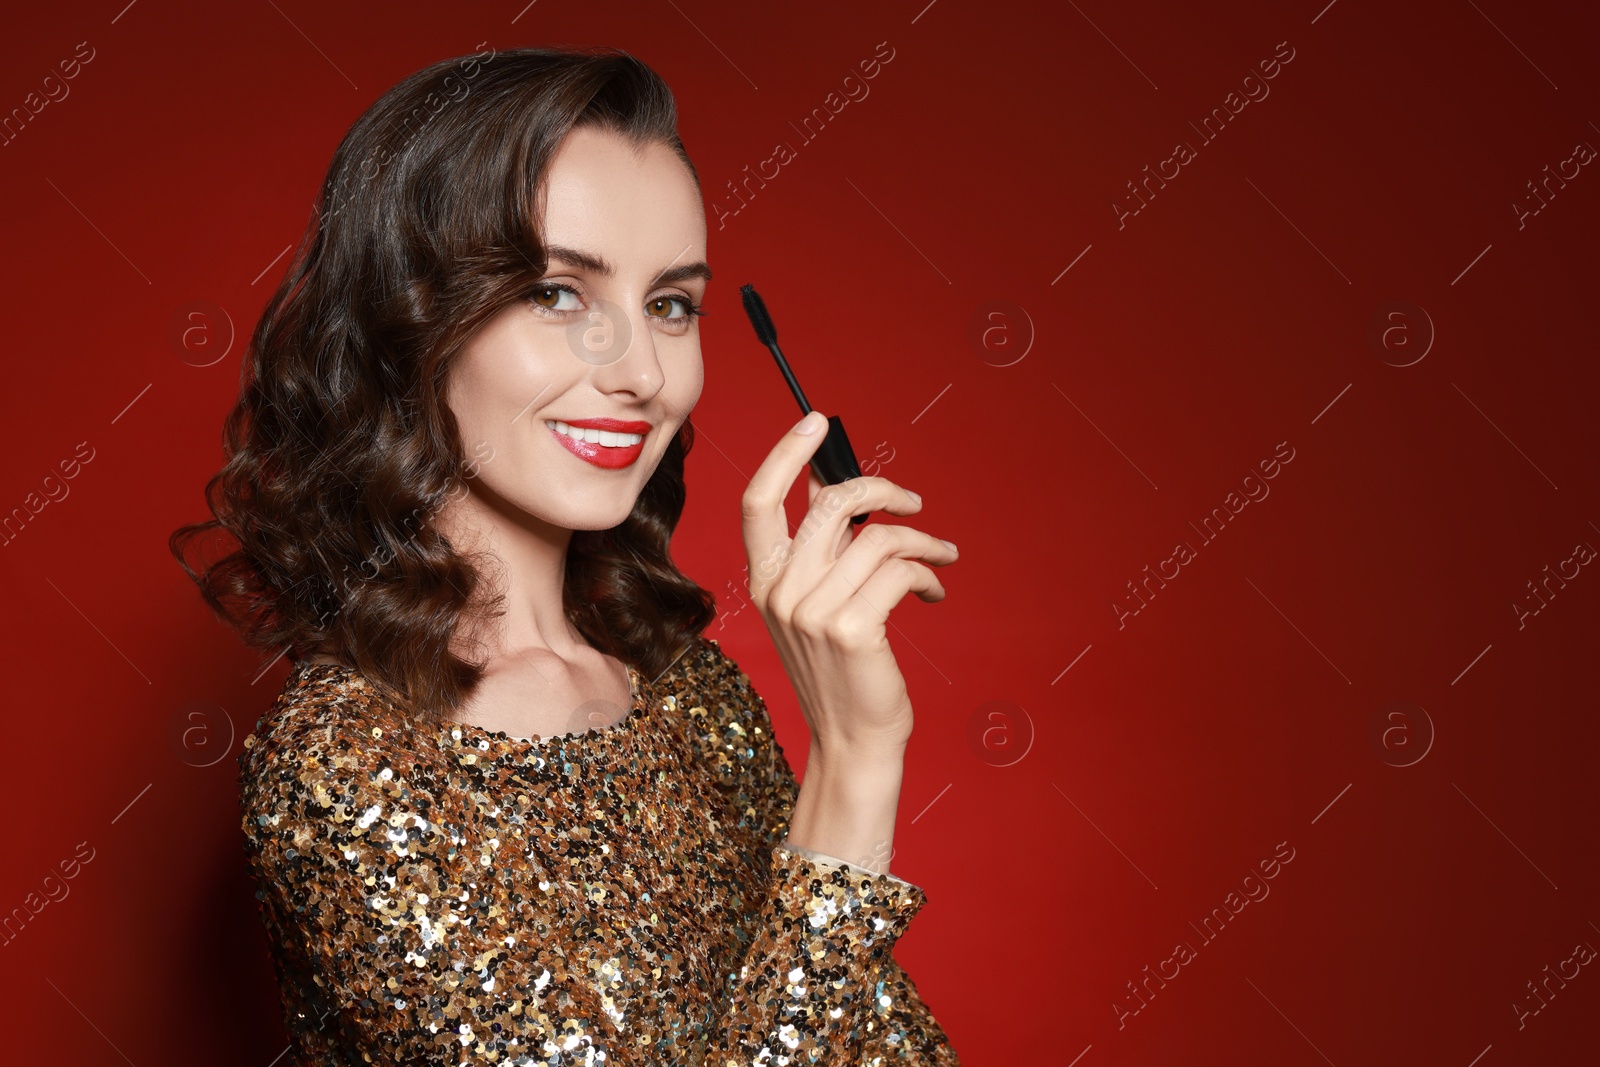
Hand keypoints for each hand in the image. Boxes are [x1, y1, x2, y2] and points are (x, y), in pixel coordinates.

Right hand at [741, 411, 958, 757]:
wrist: (853, 740)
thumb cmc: (842, 673)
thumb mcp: (814, 610)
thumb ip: (822, 557)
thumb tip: (848, 494)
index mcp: (765, 580)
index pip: (758, 500)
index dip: (785, 453)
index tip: (816, 421)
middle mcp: (781, 591)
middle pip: (831, 502)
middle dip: (882, 488)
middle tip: (913, 501)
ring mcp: (813, 610)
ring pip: (879, 536)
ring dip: (923, 540)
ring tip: (942, 556)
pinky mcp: (852, 627)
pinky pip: (901, 569)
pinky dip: (928, 573)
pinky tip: (934, 592)